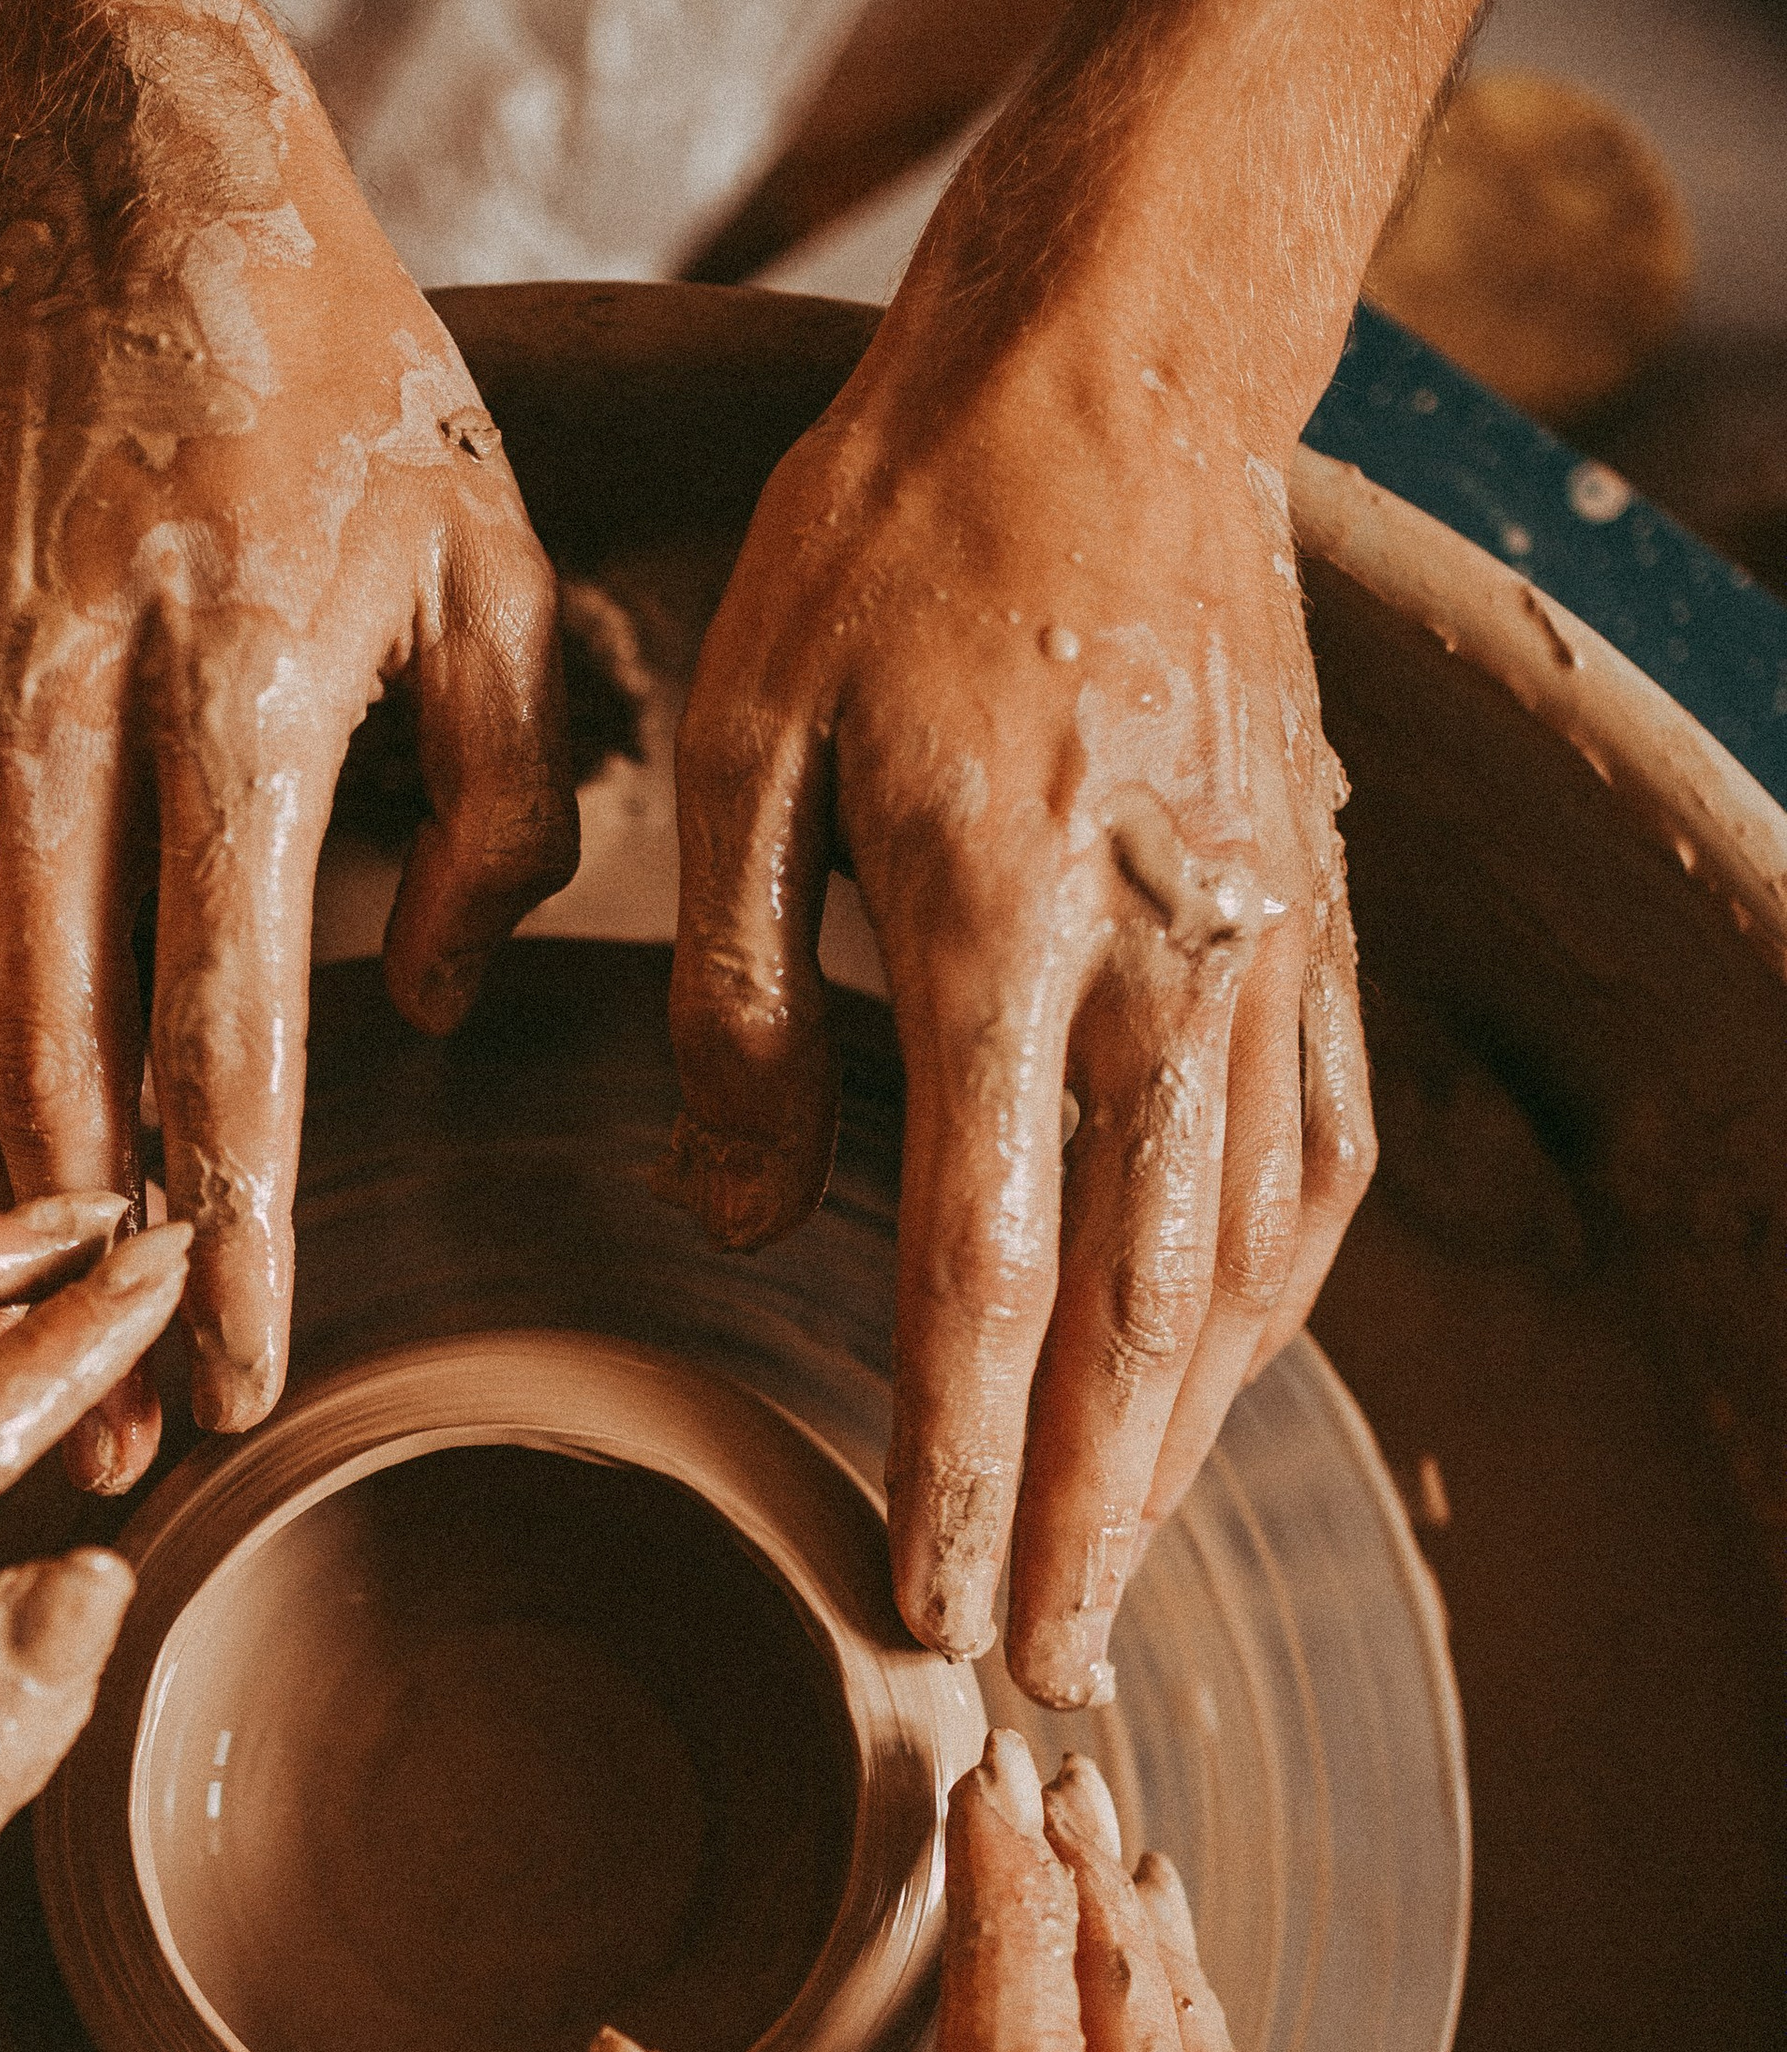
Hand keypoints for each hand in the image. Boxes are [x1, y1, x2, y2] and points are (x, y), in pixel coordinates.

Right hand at [0, 0, 577, 1480]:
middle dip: (78, 1287)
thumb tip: (418, 1015)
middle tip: (123, 1448)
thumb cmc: (360, 404)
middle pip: (50, 1072)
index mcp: (241, 693)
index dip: (223, 1235)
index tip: (233, 1381)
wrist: (136, 204)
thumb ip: (492, 818)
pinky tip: (10, 1177)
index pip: (222, 1036)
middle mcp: (72, 715)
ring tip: (48, 1349)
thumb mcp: (502, 581)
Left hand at [667, 301, 1369, 1707]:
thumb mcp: (738, 732)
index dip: (956, 1453)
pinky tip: (1205, 1390)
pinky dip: (1262, 1310)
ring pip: (1243, 1264)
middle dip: (1087, 1517)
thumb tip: (738, 1221)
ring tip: (1110, 1579)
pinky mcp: (1313, 932)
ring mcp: (1263, 951)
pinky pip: (1312, 1169)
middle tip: (1038, 1679)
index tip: (926, 1599)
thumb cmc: (892, 540)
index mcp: (997, 912)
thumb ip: (738, 997)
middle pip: (1136, 1308)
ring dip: (1178, 1445)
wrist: (1116, 372)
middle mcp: (1162, 957)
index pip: (981, 1255)